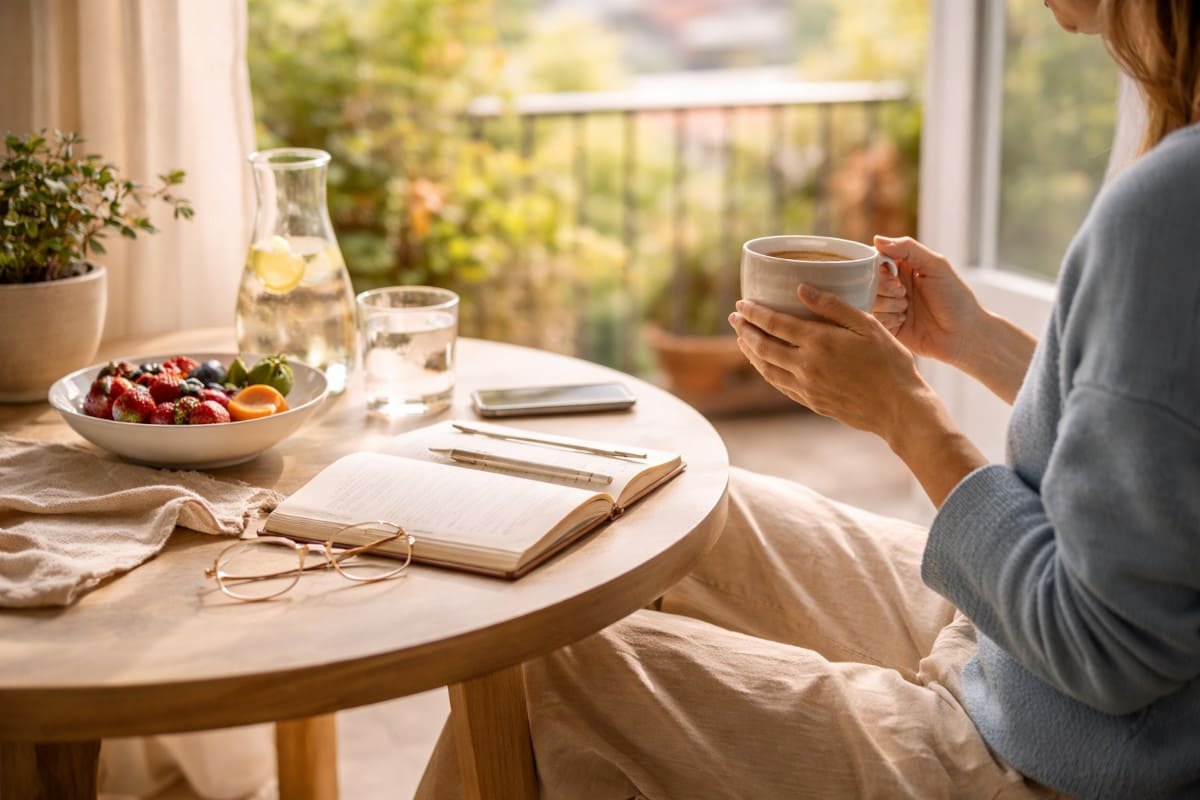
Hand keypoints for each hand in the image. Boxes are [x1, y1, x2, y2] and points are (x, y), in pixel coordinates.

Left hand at [729, 285, 930, 440]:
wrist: (899, 409)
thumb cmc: (890, 363)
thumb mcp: (868, 326)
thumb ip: (833, 306)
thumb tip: (801, 289)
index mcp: (819, 342)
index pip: (775, 324)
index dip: (755, 313)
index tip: (742, 303)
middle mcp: (806, 366)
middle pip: (763, 346)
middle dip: (745, 330)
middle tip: (734, 317)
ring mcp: (807, 387)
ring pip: (767, 368)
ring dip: (751, 351)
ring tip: (742, 338)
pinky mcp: (812, 402)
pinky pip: (780, 384)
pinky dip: (766, 371)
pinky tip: (764, 364)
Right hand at [871, 235, 984, 366]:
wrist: (964, 335)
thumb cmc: (956, 298)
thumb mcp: (936, 266)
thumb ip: (908, 249)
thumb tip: (877, 239)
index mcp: (904, 268)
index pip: (875, 260)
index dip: (878, 268)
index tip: (894, 277)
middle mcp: (894, 286)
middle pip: (868, 282)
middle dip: (885, 288)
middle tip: (904, 294)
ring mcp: (890, 307)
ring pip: (869, 301)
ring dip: (888, 305)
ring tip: (907, 309)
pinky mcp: (888, 327)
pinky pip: (873, 320)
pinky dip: (888, 319)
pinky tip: (904, 322)